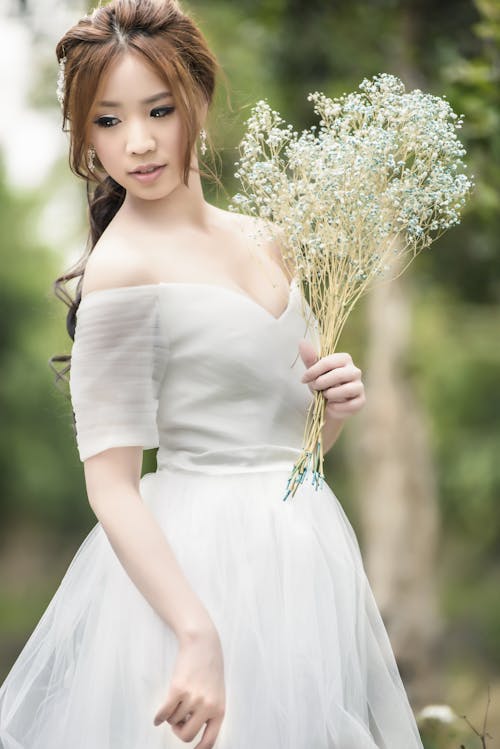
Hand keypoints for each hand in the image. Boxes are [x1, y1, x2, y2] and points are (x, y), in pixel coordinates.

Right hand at [153, 626, 225, 747]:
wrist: (203, 643)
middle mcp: (207, 706)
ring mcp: (192, 698)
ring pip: (173, 722)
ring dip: (171, 716)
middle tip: (178, 722)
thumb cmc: (209, 668)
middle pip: (186, 735)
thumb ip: (208, 712)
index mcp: (219, 710)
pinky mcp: (178, 689)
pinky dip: (159, 717)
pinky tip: (158, 717)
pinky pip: (164, 713)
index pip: (209, 741)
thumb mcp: (216, 692)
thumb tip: (190, 733)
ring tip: (177, 703)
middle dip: (178, 731)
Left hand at [298, 339, 365, 419]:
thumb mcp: (313, 372)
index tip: (304, 379)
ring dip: (330, 394)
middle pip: (338, 375)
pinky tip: (331, 406)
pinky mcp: (361, 400)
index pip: (329, 362)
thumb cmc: (321, 385)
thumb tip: (302, 341)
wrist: (327, 405)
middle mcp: (355, 371)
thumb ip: (309, 358)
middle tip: (314, 388)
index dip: (314, 371)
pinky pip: (351, 404)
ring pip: (346, 390)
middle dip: (321, 383)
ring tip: (325, 396)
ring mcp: (359, 386)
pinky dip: (337, 407)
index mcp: (344, 359)